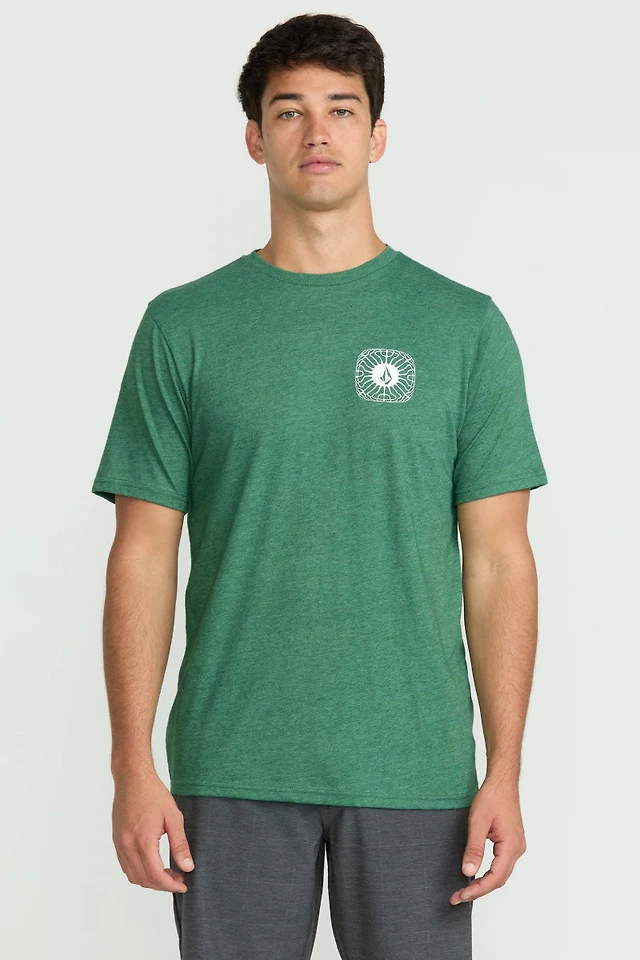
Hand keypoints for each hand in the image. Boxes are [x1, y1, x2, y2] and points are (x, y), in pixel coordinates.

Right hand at [112, 770, 194, 892]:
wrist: (132, 779)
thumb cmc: (153, 794)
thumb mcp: (173, 817)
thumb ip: (180, 844)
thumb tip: (188, 866)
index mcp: (143, 840)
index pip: (155, 875)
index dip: (170, 885)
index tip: (183, 885)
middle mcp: (128, 846)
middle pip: (144, 879)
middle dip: (162, 885)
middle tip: (178, 878)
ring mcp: (120, 844)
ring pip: (133, 876)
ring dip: (150, 880)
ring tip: (167, 873)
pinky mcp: (117, 841)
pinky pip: (126, 866)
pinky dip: (139, 872)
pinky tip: (152, 865)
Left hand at [450, 776, 526, 905]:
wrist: (502, 782)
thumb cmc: (492, 797)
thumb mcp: (478, 822)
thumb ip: (474, 848)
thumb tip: (468, 872)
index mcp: (511, 846)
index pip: (494, 878)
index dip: (477, 890)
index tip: (460, 895)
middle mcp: (517, 849)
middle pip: (498, 879)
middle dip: (478, 890)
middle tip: (457, 896)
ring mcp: (516, 846)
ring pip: (501, 873)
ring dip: (483, 883)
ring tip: (464, 890)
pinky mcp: (511, 842)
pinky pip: (501, 864)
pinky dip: (489, 873)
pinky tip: (476, 874)